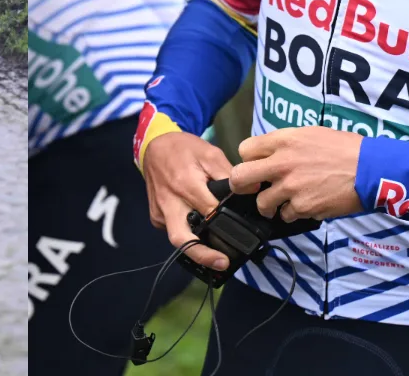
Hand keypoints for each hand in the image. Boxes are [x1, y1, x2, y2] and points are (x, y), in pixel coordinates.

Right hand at [141, 131, 234, 271]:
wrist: (154, 145)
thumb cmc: (184, 148)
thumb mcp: (210, 153)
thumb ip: (230, 174)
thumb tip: (253, 190)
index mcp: (185, 184)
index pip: (209, 213)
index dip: (227, 225)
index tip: (242, 237)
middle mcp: (169, 203)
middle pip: (182, 239)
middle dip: (203, 256)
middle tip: (224, 263)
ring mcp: (159, 212)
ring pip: (178, 238)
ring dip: (196, 247)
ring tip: (216, 254)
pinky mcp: (155, 217)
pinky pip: (173, 230)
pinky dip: (188, 233)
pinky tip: (200, 230)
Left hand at [230, 127, 364, 221]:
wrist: (369, 169)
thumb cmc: (343, 148)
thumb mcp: (310, 134)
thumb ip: (285, 144)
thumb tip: (269, 156)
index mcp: (283, 140)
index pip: (245, 150)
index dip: (249, 160)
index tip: (257, 166)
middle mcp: (281, 163)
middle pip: (240, 178)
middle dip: (242, 186)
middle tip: (251, 190)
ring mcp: (290, 188)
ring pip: (262, 203)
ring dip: (271, 205)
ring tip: (284, 202)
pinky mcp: (303, 207)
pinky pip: (287, 216)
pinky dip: (294, 213)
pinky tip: (306, 204)